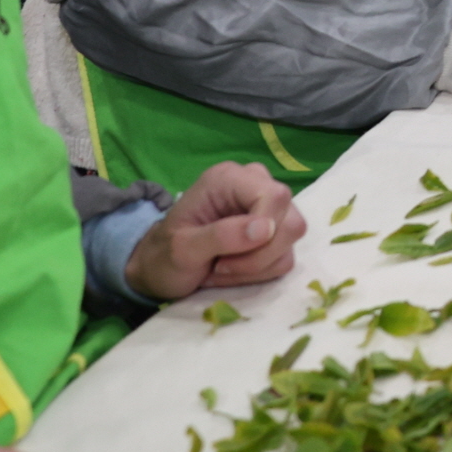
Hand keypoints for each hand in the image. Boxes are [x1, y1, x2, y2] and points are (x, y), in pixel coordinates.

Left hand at [123, 161, 305, 301]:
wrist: (160, 270)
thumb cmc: (164, 256)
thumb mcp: (182, 248)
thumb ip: (221, 235)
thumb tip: (264, 228)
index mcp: (230, 179)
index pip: (274, 195)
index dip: (266, 226)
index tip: (234, 253)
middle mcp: (255, 187)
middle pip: (290, 220)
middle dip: (259, 254)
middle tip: (222, 266)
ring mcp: (267, 211)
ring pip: (291, 240)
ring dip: (257, 265)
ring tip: (223, 268)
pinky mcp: (273, 234)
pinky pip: (285, 256)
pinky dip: (260, 272)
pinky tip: (233, 270)